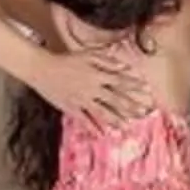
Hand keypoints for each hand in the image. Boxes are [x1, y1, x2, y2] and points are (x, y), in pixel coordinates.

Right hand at [29, 45, 150, 129]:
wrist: (42, 68)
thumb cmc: (65, 59)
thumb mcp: (88, 55)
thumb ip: (107, 60)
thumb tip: (124, 66)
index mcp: (97, 75)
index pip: (121, 81)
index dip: (134, 85)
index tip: (147, 90)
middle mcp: (92, 89)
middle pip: (115, 99)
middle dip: (131, 106)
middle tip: (144, 112)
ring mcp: (81, 99)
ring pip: (102, 112)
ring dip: (116, 119)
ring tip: (127, 126)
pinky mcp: (71, 107)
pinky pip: (84, 119)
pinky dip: (93, 127)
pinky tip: (101, 134)